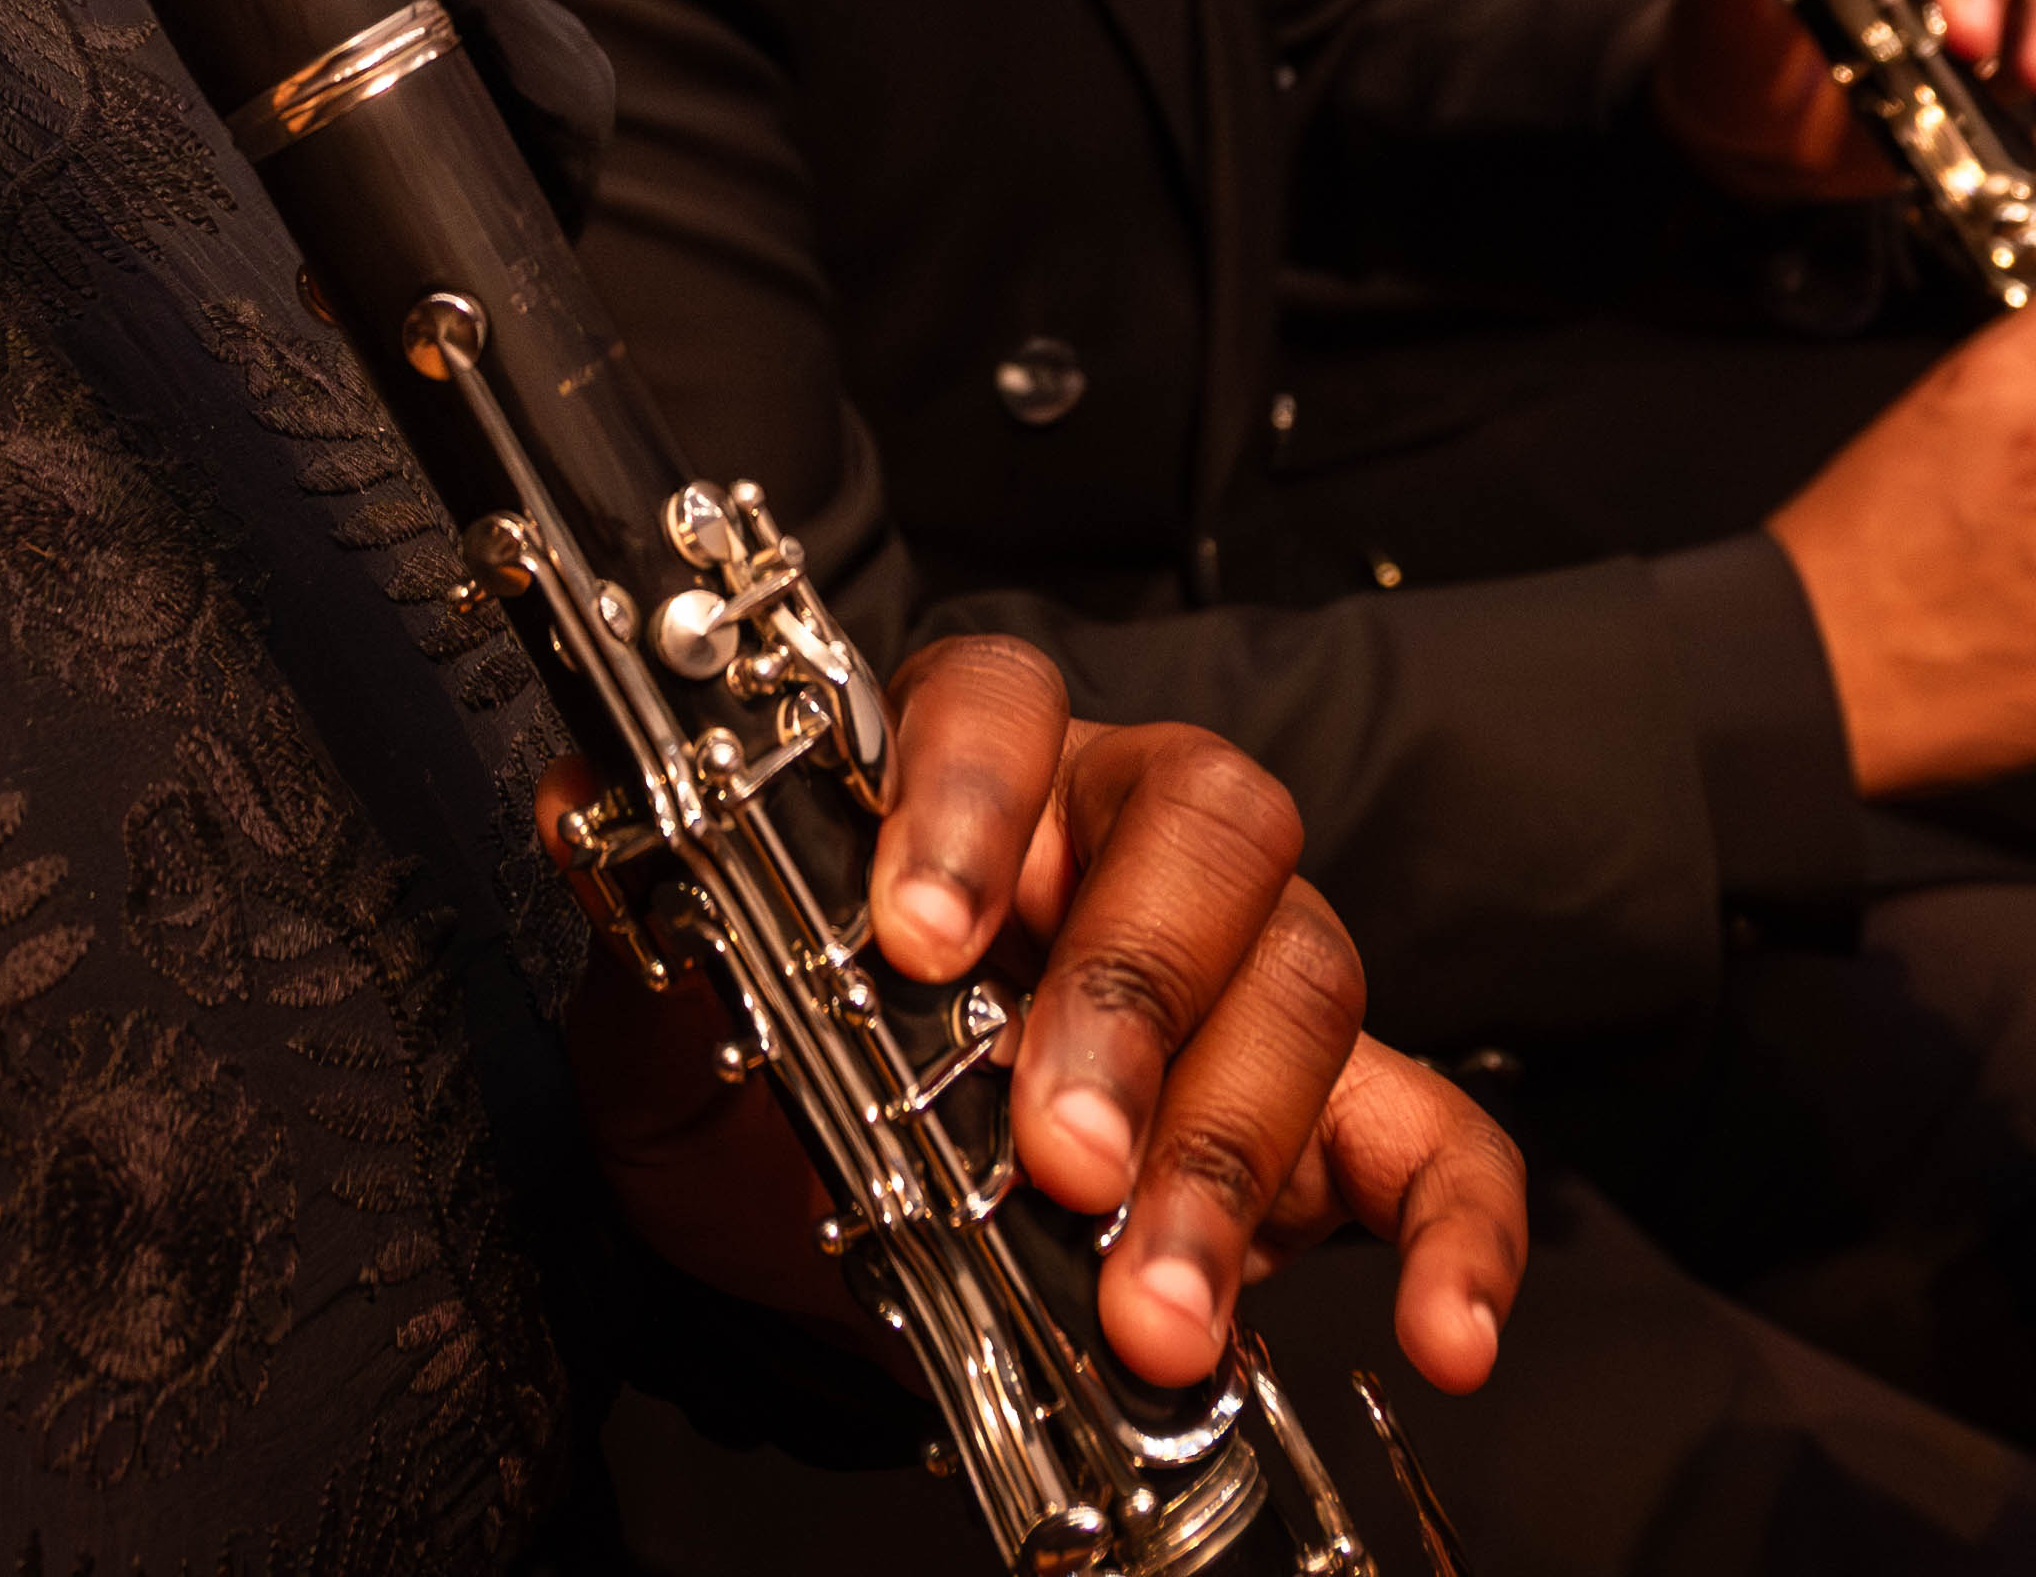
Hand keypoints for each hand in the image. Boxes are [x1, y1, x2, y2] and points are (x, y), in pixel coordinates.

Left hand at [683, 643, 1532, 1397]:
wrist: (804, 1257)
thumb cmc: (756, 1099)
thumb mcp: (670, 1029)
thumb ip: (646, 926)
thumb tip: (578, 819)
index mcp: (973, 781)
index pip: (1004, 701)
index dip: (972, 797)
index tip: (914, 934)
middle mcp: (1128, 844)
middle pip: (1205, 829)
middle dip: (1133, 1000)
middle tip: (1057, 1158)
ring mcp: (1245, 977)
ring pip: (1309, 980)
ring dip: (1232, 1156)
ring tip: (1155, 1308)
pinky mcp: (1330, 1124)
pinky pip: (1437, 1145)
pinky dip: (1457, 1237)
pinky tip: (1438, 1333)